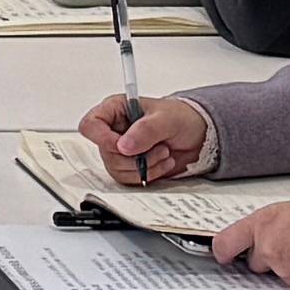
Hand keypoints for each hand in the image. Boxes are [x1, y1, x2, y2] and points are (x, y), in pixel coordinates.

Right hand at [79, 94, 213, 186]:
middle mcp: (114, 131)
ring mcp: (121, 151)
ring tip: (163, 152)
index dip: (102, 138)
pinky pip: (129, 179)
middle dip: (135, 156)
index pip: (91, 125)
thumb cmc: (181, 118)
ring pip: (117, 169)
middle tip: (158, 147)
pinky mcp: (130, 167)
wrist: (198, 135)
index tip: (122, 145)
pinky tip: (162, 162)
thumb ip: (146, 129)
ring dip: (145, 166)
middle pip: (105, 152)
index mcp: (115, 110)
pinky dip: (149, 174)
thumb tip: (124, 145)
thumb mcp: (167, 118)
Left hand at [210, 192, 289, 289]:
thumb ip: (276, 225)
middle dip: (269, 258)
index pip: (226, 242)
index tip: (224, 255)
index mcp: (266, 222)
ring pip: (279, 275)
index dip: (223, 251)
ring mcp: (285, 271)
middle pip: (255, 262)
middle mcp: (270, 248)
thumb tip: (268, 235)